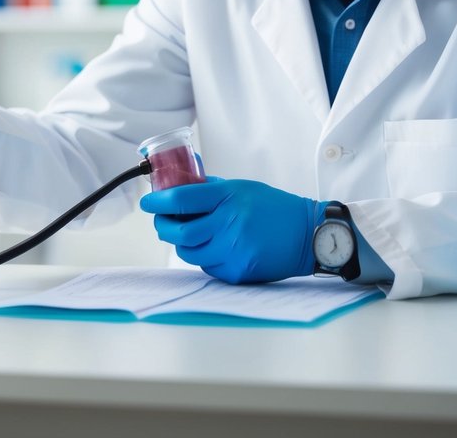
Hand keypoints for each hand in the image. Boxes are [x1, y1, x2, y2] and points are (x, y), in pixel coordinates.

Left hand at [139, 177, 327, 283]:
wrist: (308, 235)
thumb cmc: (274, 208)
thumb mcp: (242, 188)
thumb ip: (210, 188)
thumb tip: (178, 183)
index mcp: (229, 198)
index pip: (181, 199)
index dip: (158, 201)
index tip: (148, 202)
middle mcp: (229, 224)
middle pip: (179, 232)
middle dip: (164, 227)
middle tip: (162, 221)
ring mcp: (233, 250)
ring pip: (189, 252)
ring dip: (183, 243)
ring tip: (189, 234)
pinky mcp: (237, 272)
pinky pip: (207, 266)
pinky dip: (204, 257)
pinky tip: (215, 247)